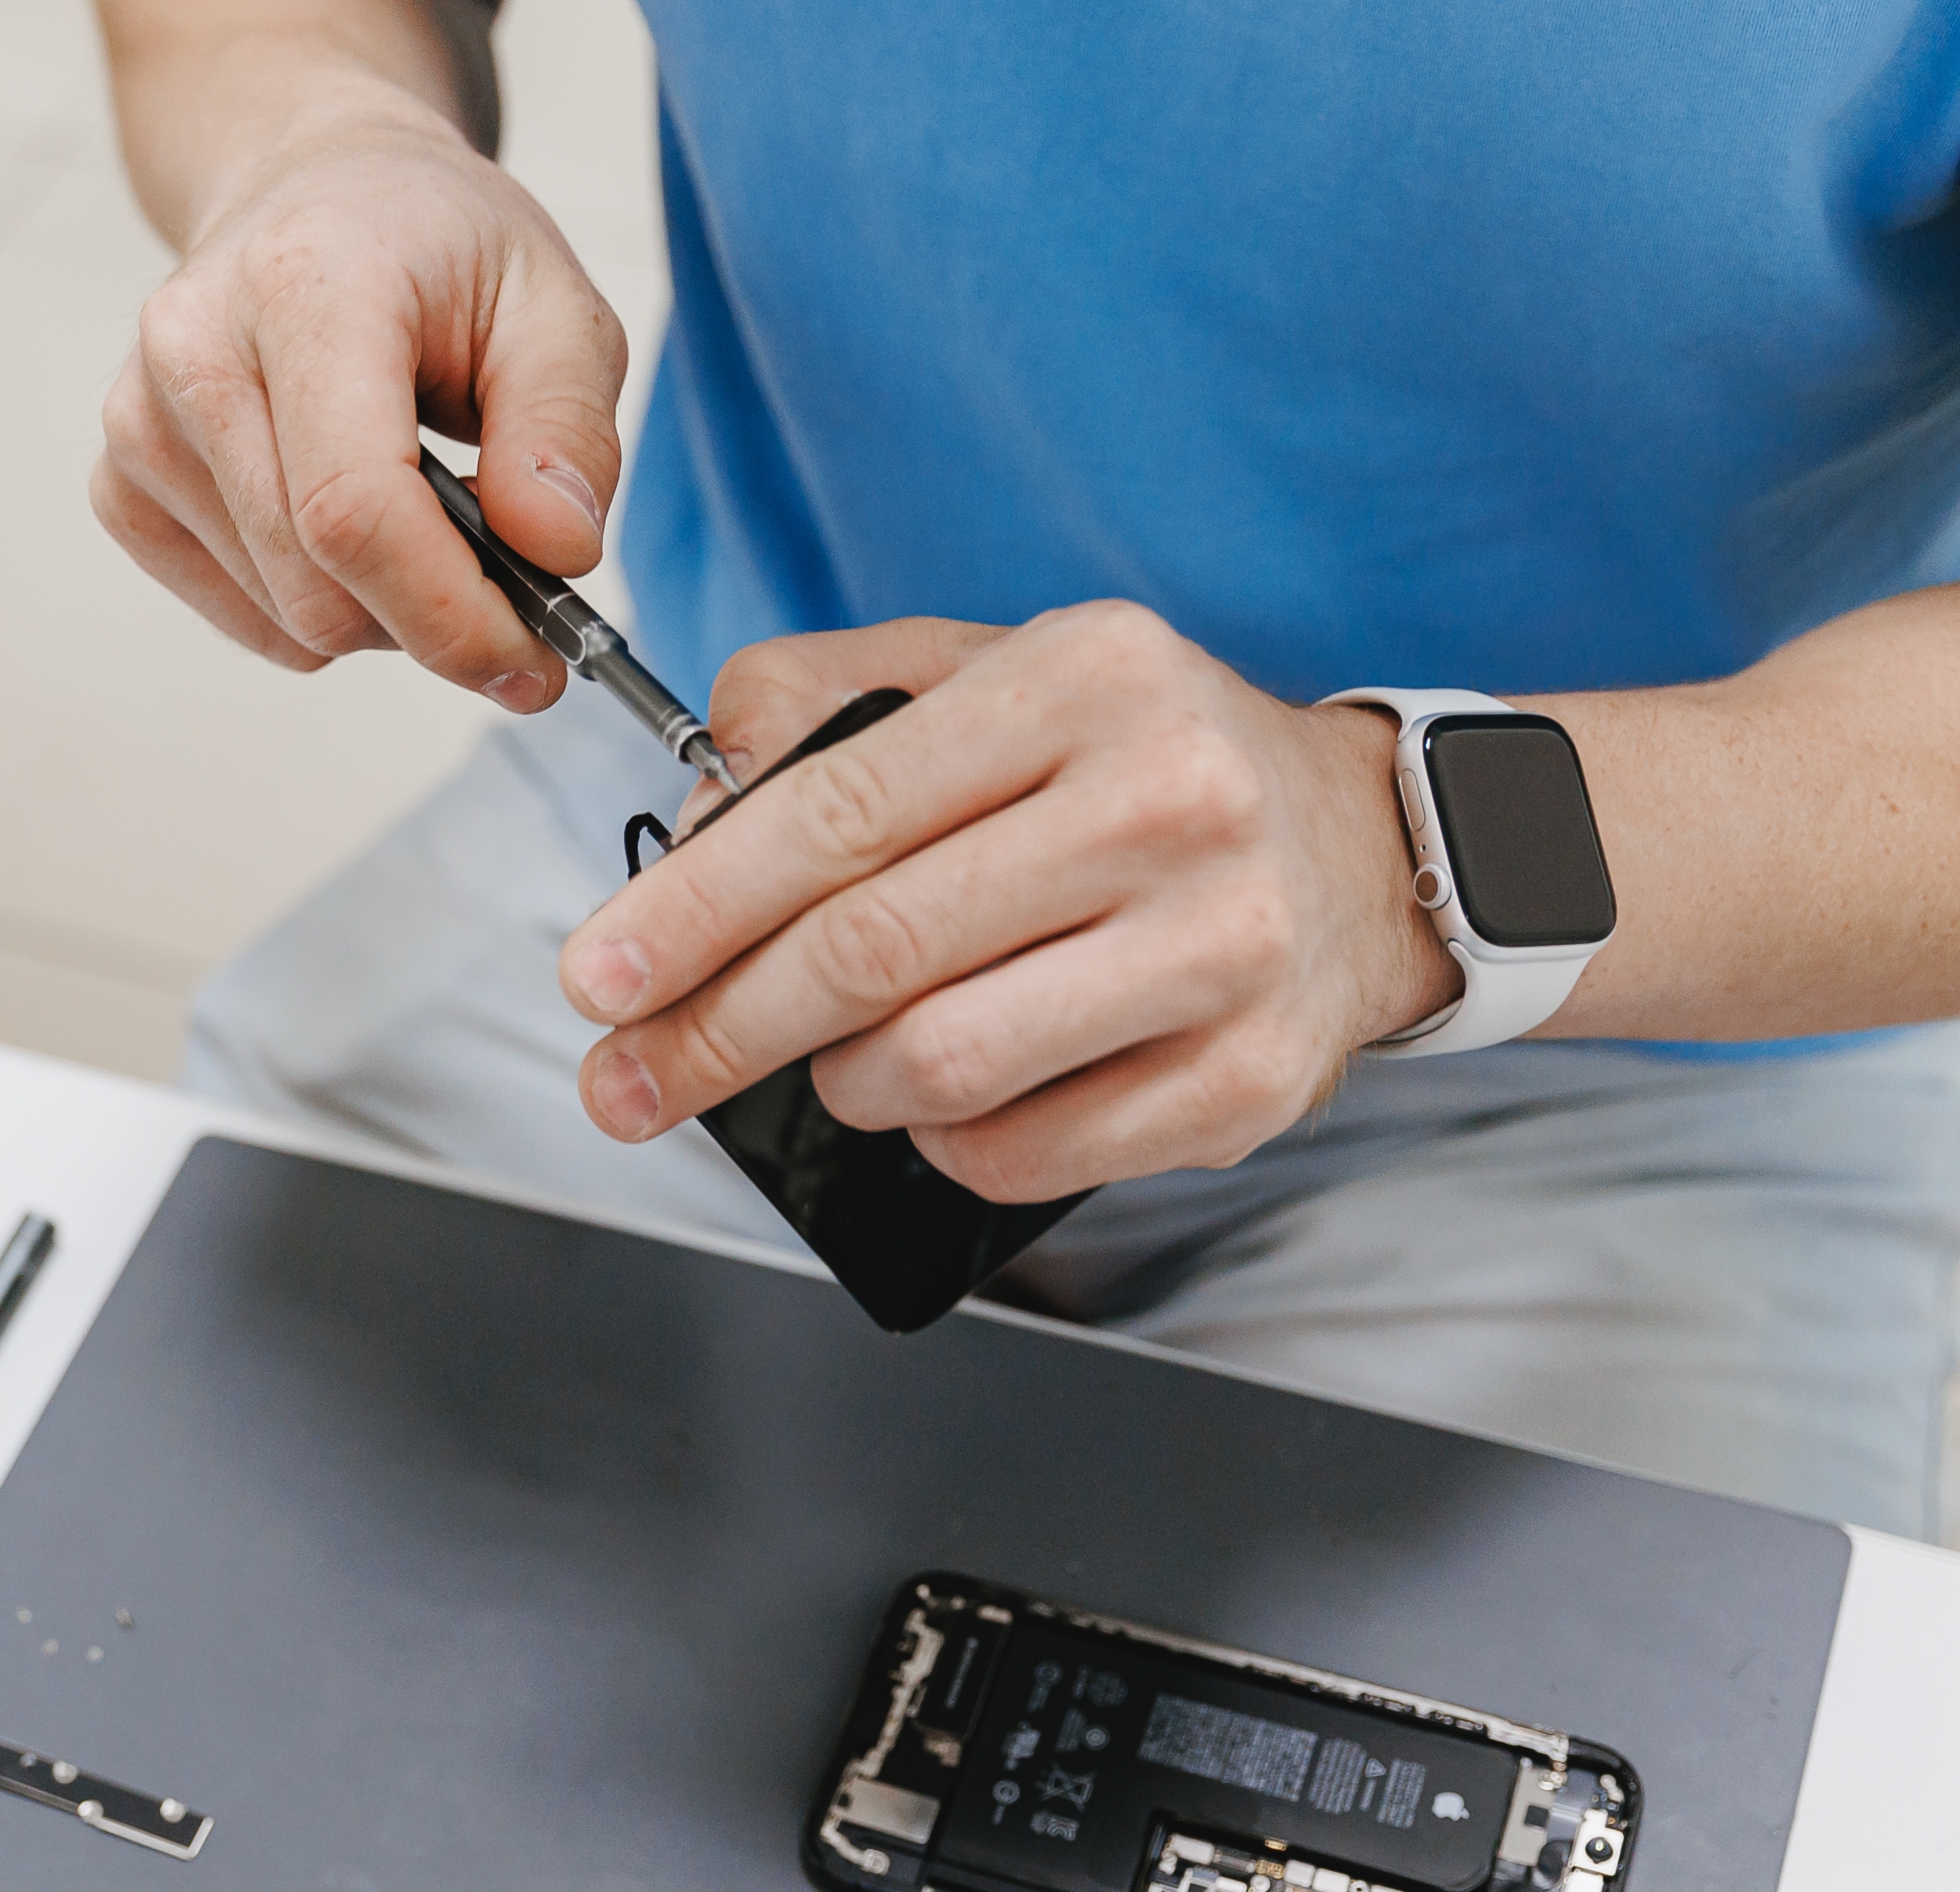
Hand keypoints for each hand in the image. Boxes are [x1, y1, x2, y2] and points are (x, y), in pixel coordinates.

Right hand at [90, 68, 625, 709]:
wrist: (319, 192)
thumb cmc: (437, 249)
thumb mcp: (556, 305)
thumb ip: (566, 429)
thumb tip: (558, 553)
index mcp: (304, 284)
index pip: (352, 509)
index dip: (448, 614)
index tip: (531, 660)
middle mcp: (193, 350)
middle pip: (317, 586)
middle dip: (432, 620)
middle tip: (506, 580)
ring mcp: (140, 423)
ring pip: (285, 619)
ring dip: (381, 609)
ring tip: (423, 509)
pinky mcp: (121, 484)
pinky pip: (245, 617)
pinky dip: (320, 603)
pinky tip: (346, 518)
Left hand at [554, 607, 1463, 1199]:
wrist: (1364, 853)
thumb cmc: (1141, 763)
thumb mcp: (991, 671)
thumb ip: (823, 704)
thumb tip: (694, 811)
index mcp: (1084, 680)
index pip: (837, 813)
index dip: (693, 909)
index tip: (596, 975)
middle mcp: (1168, 804)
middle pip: (871, 955)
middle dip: (716, 1030)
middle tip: (627, 1077)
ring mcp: (1221, 951)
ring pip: (937, 1069)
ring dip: (841, 1085)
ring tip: (834, 1061)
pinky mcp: (1244, 1082)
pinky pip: (1020, 1152)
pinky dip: (943, 1140)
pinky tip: (949, 1096)